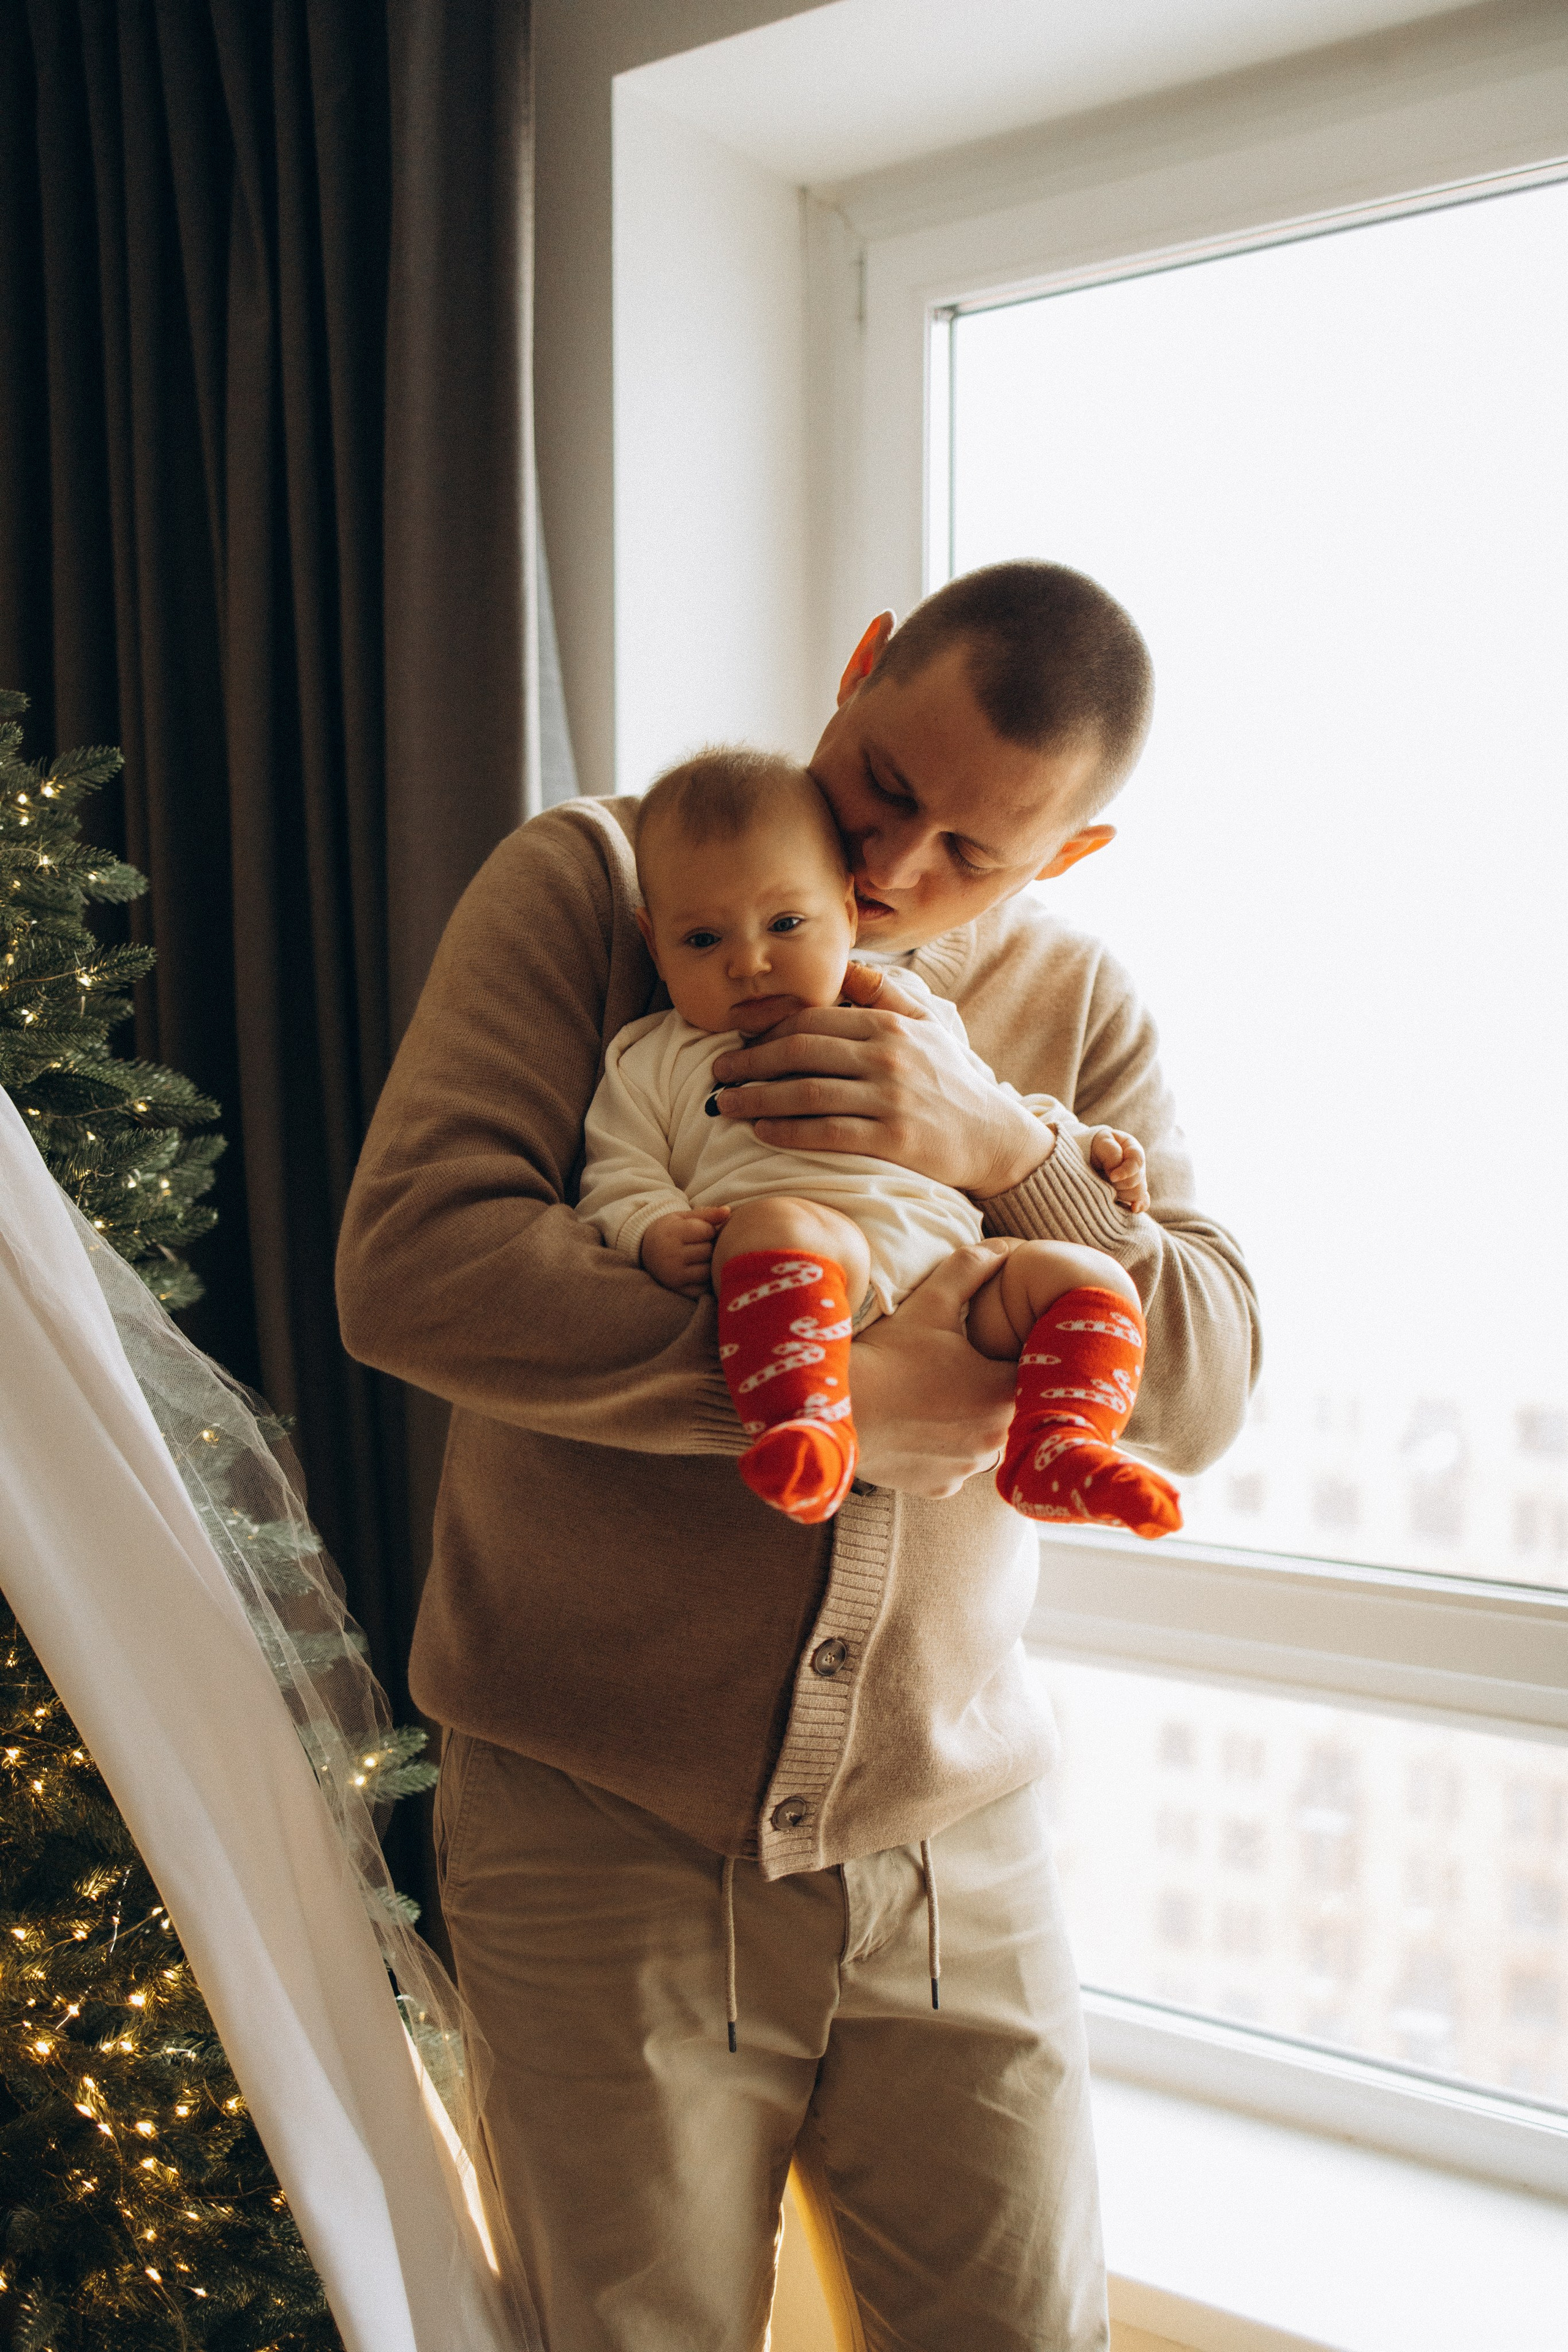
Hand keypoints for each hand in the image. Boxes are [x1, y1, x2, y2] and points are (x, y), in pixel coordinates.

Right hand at [640, 1206, 729, 1296]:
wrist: (645, 1251)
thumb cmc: (671, 1230)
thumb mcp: (684, 1217)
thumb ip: (708, 1214)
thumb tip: (728, 1211)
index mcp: (672, 1233)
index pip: (707, 1231)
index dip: (709, 1230)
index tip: (700, 1231)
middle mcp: (671, 1255)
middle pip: (708, 1251)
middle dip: (709, 1246)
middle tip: (699, 1245)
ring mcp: (674, 1275)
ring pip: (708, 1270)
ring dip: (708, 1263)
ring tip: (698, 1257)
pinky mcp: (678, 1289)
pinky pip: (704, 1286)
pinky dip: (705, 1279)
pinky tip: (695, 1270)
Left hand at [708, 962, 1053, 1199]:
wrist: (996, 1137)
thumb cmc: (954, 1082)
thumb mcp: (929, 1025)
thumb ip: (886, 996)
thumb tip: (846, 967)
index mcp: (889, 1025)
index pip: (813, 1018)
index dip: (767, 1030)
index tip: (738, 1040)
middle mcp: (887, 1056)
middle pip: (799, 1051)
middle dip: (749, 1061)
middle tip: (716, 1071)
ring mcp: (889, 1098)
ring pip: (805, 1092)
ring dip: (756, 1097)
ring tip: (724, 1103)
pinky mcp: (892, 1139)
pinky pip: (826, 1132)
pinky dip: (787, 1130)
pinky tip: (760, 1130)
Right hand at [850, 1243, 1018, 1496]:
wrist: (835, 1412)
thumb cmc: (886, 1356)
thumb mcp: (930, 1304)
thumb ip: (971, 1270)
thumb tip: (1003, 1246)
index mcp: (1003, 1392)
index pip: (1031, 1372)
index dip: (1015, 1355)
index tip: (994, 1344)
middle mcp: (995, 1438)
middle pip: (1009, 1408)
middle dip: (991, 1388)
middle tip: (959, 1367)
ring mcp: (967, 1467)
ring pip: (983, 1439)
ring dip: (969, 1421)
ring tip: (936, 1397)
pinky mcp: (940, 1487)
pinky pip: (954, 1465)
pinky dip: (942, 1449)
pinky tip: (917, 1427)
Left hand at [1088, 1127, 1147, 1214]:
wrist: (1085, 1156)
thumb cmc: (1094, 1146)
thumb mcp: (1101, 1143)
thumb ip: (1111, 1155)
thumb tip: (1116, 1176)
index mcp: (1132, 1149)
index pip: (1137, 1161)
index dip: (1126, 1171)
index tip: (1112, 1177)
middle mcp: (1137, 1166)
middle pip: (1136, 1181)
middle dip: (1119, 1183)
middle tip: (1104, 1179)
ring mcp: (1136, 1181)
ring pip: (1136, 1194)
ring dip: (1120, 1193)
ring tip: (1106, 1186)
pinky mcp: (1131, 1194)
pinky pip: (1142, 1202)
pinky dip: (1139, 1206)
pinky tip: (1133, 1208)